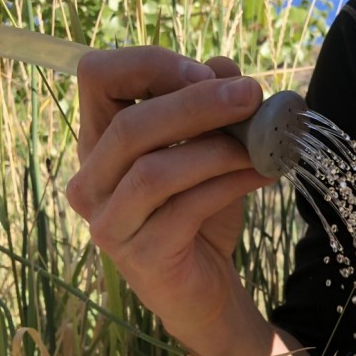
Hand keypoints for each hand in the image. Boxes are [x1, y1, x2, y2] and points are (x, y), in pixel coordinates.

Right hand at [68, 46, 272, 355]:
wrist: (205, 290)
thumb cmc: (201, 215)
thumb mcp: (210, 154)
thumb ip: (211, 111)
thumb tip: (225, 67)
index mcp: (99, 143)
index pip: (97, 78)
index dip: (150, 65)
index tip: (207, 73)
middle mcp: (91, 181)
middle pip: (131, 124)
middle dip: (197, 104)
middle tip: (252, 95)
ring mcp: (110, 222)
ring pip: (155, 170)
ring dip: (218, 149)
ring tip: (264, 143)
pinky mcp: (141, 255)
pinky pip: (186, 208)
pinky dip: (230, 185)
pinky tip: (264, 174)